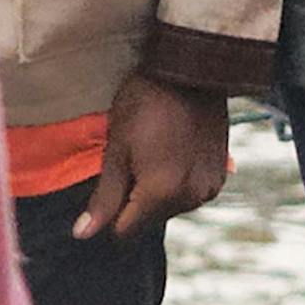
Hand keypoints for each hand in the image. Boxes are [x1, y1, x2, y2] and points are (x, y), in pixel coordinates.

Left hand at [85, 76, 231, 239]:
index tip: (112, 179)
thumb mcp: (116, 149)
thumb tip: (83, 235)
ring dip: (158, 191)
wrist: (191, 70)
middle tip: (134, 157)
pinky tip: (175, 151)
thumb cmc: (145, 104)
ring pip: (170, 207)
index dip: (111, 211)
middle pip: (148, 220)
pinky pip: (190, 193)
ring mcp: (209, 187)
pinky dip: (179, 181)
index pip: (125, 231)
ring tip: (157, 150)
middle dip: (135, 199)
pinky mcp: (221, 175)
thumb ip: (104, 198)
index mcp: (160, 193)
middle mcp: (190, 198)